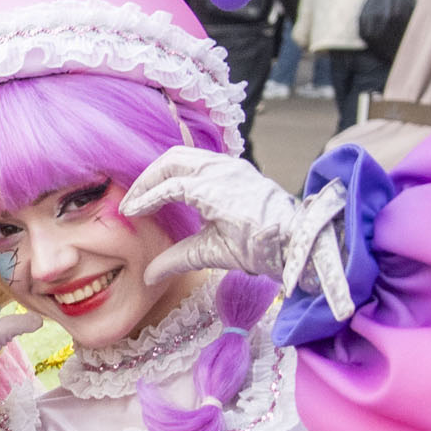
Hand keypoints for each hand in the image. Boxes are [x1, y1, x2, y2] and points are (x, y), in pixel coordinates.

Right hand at [126, 148, 351, 317]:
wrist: (301, 239)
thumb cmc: (261, 247)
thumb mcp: (216, 254)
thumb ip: (178, 259)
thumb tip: (148, 275)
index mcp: (216, 191)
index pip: (169, 187)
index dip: (145, 199)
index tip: (129, 213)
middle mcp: (222, 170)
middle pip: (171, 162)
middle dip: (148, 179)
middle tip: (134, 201)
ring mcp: (232, 165)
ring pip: (185, 155)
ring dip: (163, 170)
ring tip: (150, 192)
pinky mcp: (238, 167)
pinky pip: (200, 157)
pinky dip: (181, 168)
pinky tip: (176, 186)